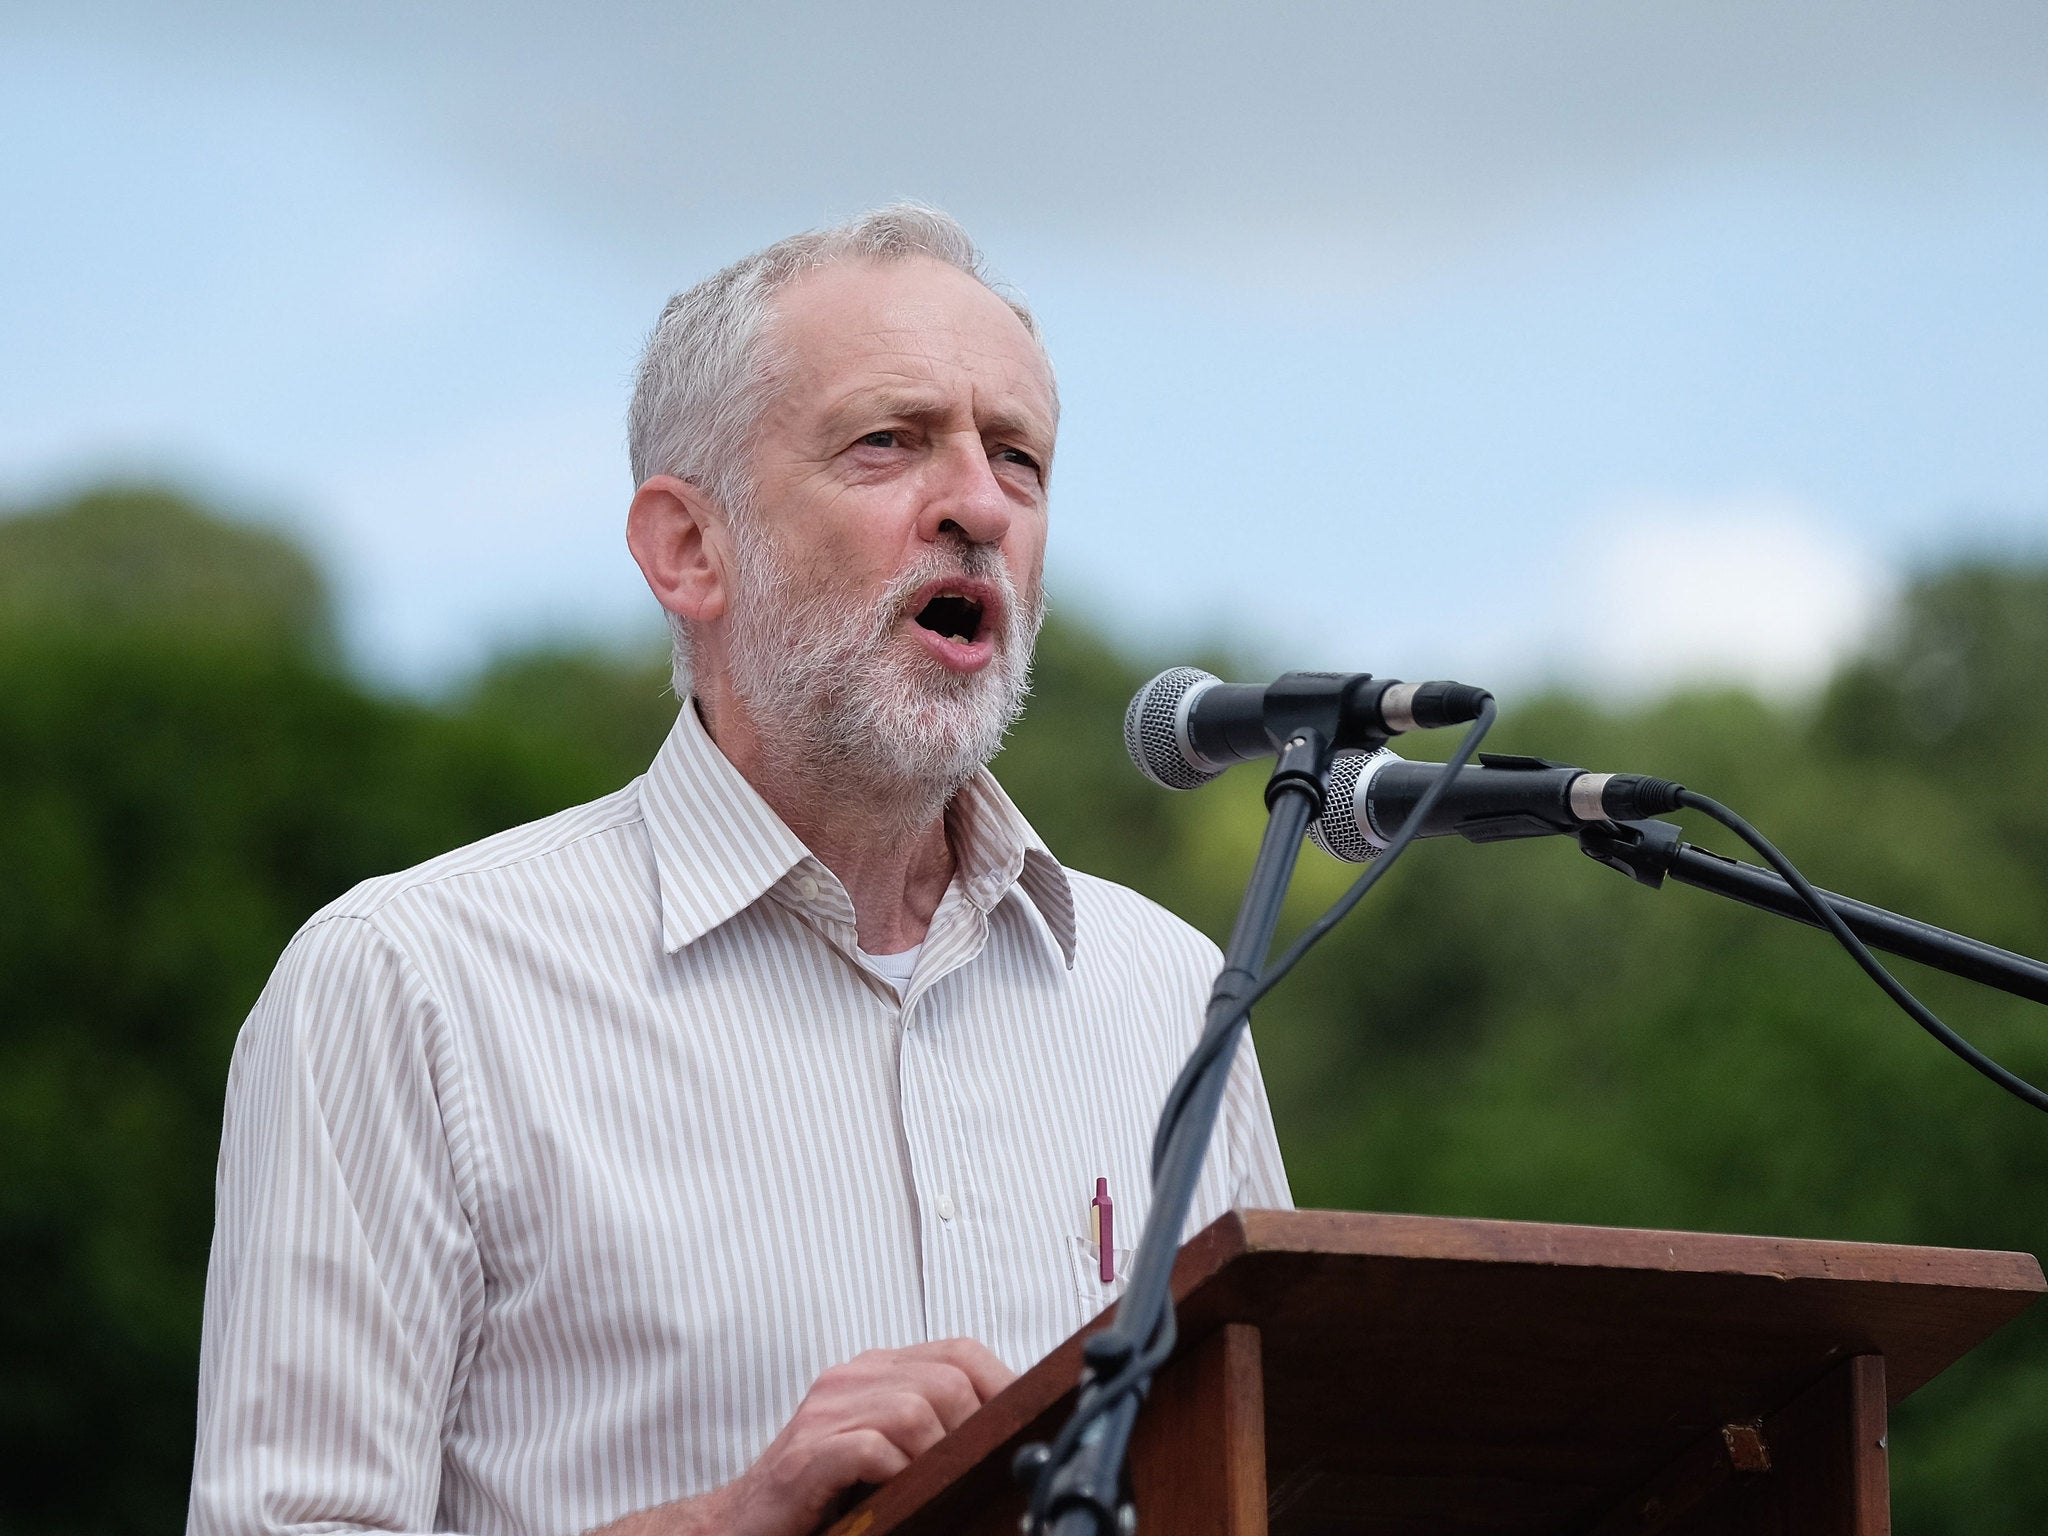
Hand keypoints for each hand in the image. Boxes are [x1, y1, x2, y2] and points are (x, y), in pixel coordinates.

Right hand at [658, 1338, 1015, 1535]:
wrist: (745, 1524)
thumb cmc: (826, 1490)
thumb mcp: (890, 1445)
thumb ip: (934, 1423)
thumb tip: (1008, 1429)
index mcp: (876, 1369)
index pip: (961, 1351)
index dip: (1003, 1387)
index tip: (1020, 1431)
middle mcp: (850, 1379)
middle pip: (947, 1381)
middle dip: (971, 1432)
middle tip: (968, 1473)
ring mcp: (824, 1414)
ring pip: (915, 1411)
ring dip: (935, 1458)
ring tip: (928, 1488)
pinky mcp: (805, 1457)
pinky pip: (871, 1449)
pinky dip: (895, 1475)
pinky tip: (892, 1494)